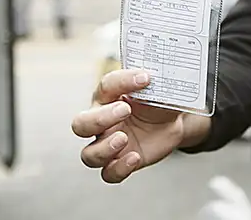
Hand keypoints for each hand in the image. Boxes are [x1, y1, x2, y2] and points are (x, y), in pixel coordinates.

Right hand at [72, 69, 207, 182]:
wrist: (170, 123)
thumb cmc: (156, 101)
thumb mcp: (159, 89)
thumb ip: (156, 84)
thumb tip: (156, 77)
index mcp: (108, 96)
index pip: (106, 86)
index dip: (123, 81)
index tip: (145, 78)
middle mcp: (101, 121)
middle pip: (81, 124)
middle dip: (99, 119)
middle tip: (125, 110)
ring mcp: (108, 144)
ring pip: (89, 155)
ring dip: (104, 149)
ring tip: (124, 138)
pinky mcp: (119, 162)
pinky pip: (108, 173)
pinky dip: (118, 168)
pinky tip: (134, 157)